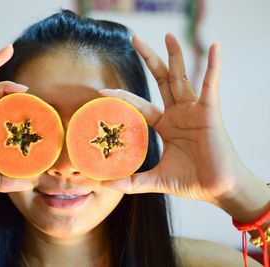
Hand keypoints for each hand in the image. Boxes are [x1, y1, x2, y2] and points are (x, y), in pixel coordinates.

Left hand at [99, 33, 258, 205]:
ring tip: (168, 35)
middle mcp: (178, 113)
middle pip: (161, 79)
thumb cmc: (191, 181)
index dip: (122, 97)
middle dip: (149, 59)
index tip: (102, 90)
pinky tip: (214, 48)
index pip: (140, 104)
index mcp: (165, 125)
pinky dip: (213, 67)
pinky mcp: (209, 112)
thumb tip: (104, 184)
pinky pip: (210, 86)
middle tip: (134, 39)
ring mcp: (193, 110)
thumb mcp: (155, 179)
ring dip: (175, 55)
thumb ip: (131, 182)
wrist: (218, 190)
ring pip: (181, 77)